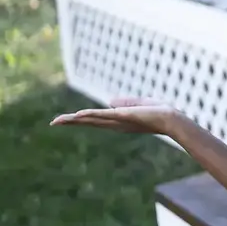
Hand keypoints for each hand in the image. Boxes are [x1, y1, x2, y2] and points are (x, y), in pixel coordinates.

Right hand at [49, 97, 178, 135]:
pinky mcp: (125, 116)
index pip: (96, 120)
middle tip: (54, 122)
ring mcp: (120, 121)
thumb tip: (109, 101)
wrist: (173, 119)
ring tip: (59, 120)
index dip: (80, 119)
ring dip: (76, 119)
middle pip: (90, 122)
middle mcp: (116, 124)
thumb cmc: (159, 112)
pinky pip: (106, 115)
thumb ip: (125, 102)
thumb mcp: (140, 104)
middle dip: (72, 122)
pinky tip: (79, 114)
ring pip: (94, 119)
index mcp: (119, 121)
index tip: (65, 119)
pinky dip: (92, 114)